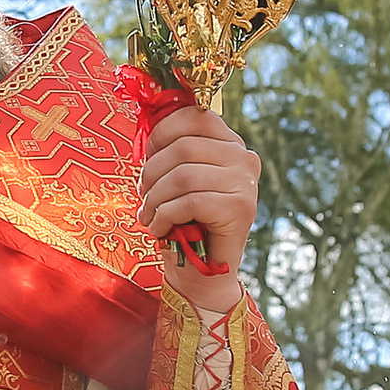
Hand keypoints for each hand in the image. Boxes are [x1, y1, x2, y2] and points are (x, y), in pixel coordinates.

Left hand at [137, 106, 259, 302]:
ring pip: (183, 175)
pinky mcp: (240, 209)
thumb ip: (172, 152)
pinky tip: (159, 228)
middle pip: (183, 148)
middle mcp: (244, 158)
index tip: (148, 156)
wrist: (204, 271)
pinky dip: (165, 216)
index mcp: (230, 144)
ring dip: (155, 198)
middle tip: (144, 196)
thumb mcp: (178, 179)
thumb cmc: (185, 221)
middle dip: (152, 173)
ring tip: (149, 215)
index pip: (194, 117)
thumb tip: (147, 129)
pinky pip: (189, 202)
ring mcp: (245, 183)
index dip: (162, 133)